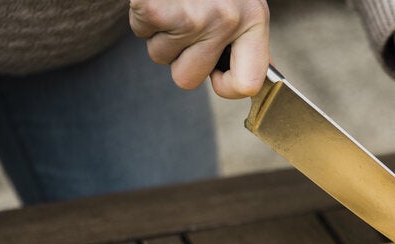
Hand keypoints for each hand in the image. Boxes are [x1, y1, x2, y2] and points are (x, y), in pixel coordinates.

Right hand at [129, 0, 269, 97]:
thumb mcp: (240, 1)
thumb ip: (245, 38)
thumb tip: (254, 80)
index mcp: (255, 18)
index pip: (249, 83)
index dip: (225, 85)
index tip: (215, 73)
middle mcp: (228, 20)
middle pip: (188, 79)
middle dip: (177, 57)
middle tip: (183, 23)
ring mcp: (194, 16)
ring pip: (161, 57)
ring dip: (159, 32)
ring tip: (172, 2)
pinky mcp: (159, 9)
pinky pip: (140, 33)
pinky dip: (141, 15)